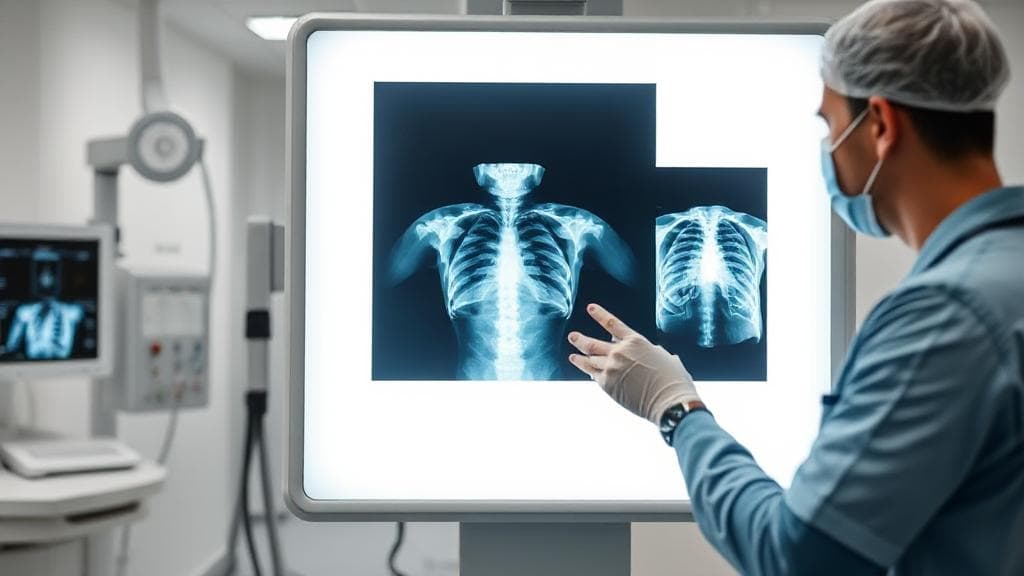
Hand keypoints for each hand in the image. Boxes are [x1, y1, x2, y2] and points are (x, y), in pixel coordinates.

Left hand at [568, 303, 700, 424]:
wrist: (669, 400)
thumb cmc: (673, 380)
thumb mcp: (664, 357)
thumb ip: (652, 352)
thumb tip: (652, 353)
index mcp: (635, 341)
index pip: (612, 323)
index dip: (599, 314)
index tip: (590, 308)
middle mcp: (620, 352)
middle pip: (593, 343)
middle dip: (580, 339)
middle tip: (572, 337)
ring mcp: (612, 368)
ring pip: (589, 360)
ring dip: (579, 357)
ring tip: (573, 356)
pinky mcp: (608, 384)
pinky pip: (594, 375)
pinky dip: (588, 371)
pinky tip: (586, 371)